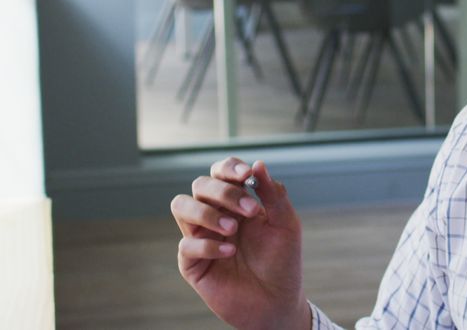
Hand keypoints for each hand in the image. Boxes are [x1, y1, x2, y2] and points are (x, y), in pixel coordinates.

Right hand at [171, 159, 309, 329]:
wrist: (277, 302)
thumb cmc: (282, 261)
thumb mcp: (286, 225)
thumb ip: (273, 195)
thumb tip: (259, 164)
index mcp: (236, 201)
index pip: (221, 172)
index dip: (229, 167)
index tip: (245, 174)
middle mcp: (215, 214)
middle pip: (200, 185)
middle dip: (223, 192)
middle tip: (250, 210)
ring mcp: (201, 237)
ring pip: (181, 206)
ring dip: (206, 212)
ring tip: (233, 228)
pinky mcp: (192, 263)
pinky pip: (186, 244)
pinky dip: (208, 245)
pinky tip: (231, 252)